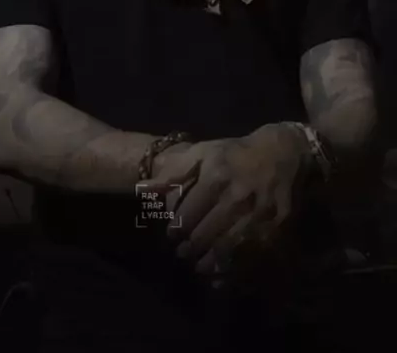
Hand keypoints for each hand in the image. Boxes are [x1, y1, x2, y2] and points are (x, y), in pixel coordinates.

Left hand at [148, 124, 311, 279]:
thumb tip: (144, 189)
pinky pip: (249, 257)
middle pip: (203, 236)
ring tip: (198, 264)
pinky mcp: (274, 228)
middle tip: (182, 252)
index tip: (172, 234)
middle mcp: (236, 198)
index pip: (186, 215)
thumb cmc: (235, 154)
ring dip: (207, 262)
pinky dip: (232, 270)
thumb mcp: (203, 152)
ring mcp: (257, 215)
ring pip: (225, 250)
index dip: (175, 229)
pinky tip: (221, 273)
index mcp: (215, 178)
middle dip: (188, 249)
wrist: (282, 153)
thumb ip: (175, 173)